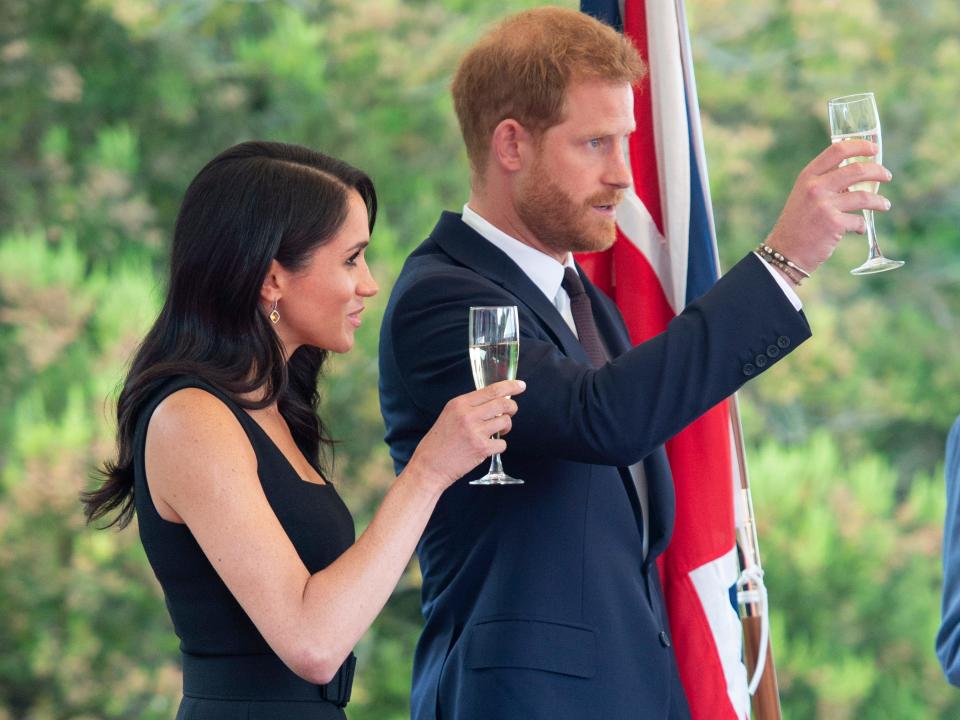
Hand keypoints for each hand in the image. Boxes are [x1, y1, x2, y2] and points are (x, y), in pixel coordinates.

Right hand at [406, 379, 525, 492]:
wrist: (429, 466)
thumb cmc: (439, 442)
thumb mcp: (450, 415)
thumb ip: (469, 407)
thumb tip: (494, 401)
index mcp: (460, 404)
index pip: (492, 390)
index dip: (510, 386)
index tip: (521, 385)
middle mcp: (468, 415)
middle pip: (503, 403)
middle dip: (512, 407)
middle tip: (511, 411)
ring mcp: (476, 432)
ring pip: (505, 422)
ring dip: (506, 427)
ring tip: (497, 432)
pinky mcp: (481, 448)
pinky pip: (502, 444)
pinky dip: (499, 446)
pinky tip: (489, 448)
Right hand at [765, 140, 891, 273]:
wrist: (785, 251)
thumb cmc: (798, 223)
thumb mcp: (804, 195)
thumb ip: (824, 182)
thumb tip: (856, 174)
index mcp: (808, 176)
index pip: (837, 150)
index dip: (860, 146)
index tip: (873, 149)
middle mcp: (815, 187)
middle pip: (857, 170)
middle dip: (878, 172)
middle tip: (886, 176)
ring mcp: (825, 205)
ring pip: (864, 196)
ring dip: (880, 201)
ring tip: (885, 205)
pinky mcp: (834, 224)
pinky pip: (859, 221)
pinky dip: (862, 226)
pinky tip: (859, 229)